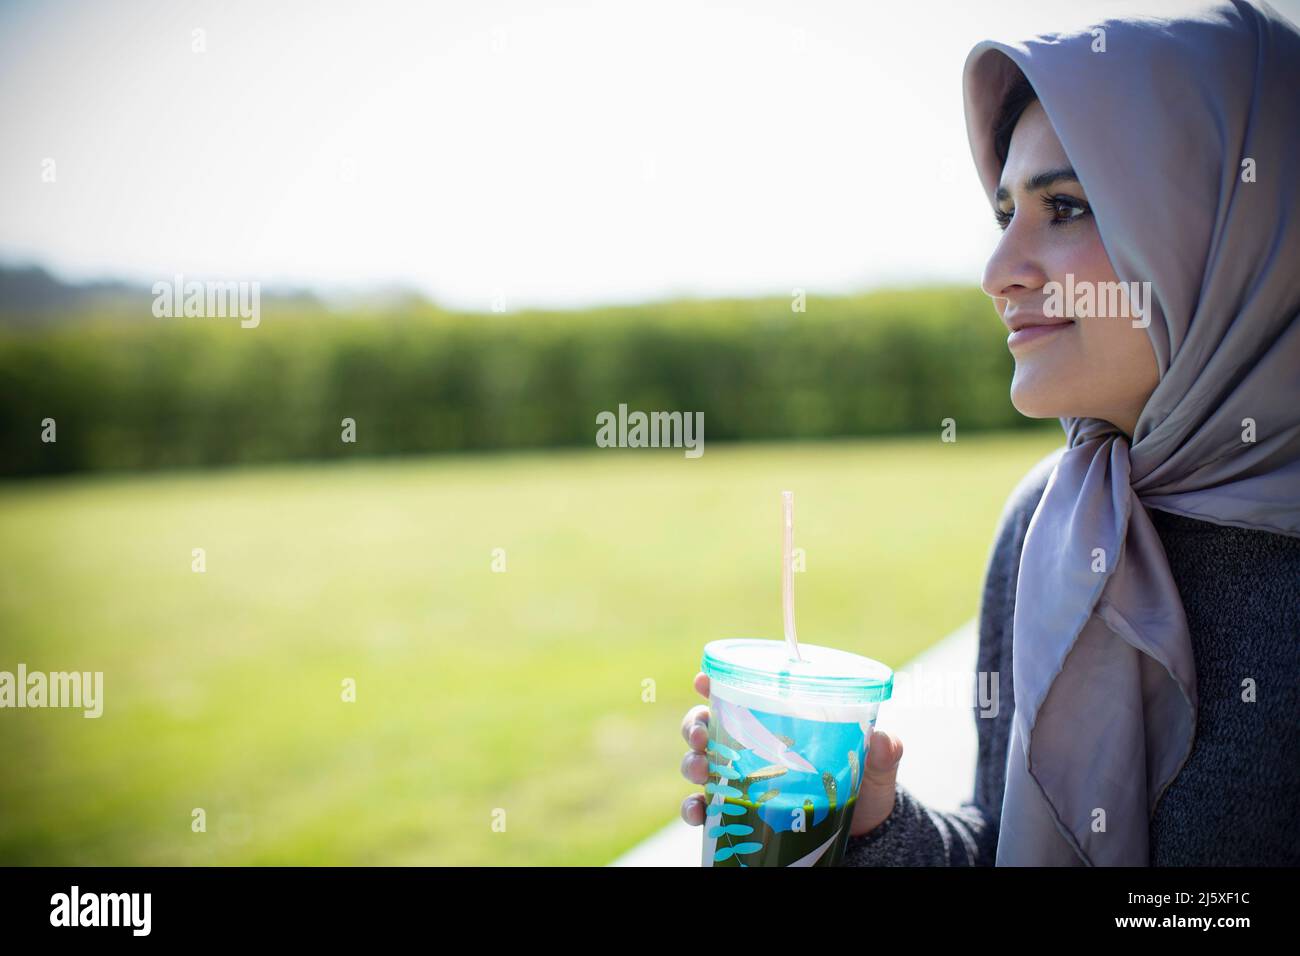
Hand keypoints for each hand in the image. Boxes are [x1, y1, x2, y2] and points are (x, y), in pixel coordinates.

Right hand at [679, 672, 903, 838]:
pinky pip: (704, 809)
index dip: (712, 684)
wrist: (861, 837)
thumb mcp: (873, 769)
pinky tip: (698, 813)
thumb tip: (885, 740)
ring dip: (691, 764)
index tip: (702, 681)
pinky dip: (694, 809)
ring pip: (699, 764)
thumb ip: (882, 754)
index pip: (736, 696)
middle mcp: (749, 749)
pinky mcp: (736, 814)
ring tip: (700, 771)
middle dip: (693, 726)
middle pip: (705, 726)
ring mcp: (739, 781)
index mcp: (775, 725)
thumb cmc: (861, 788)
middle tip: (700, 735)